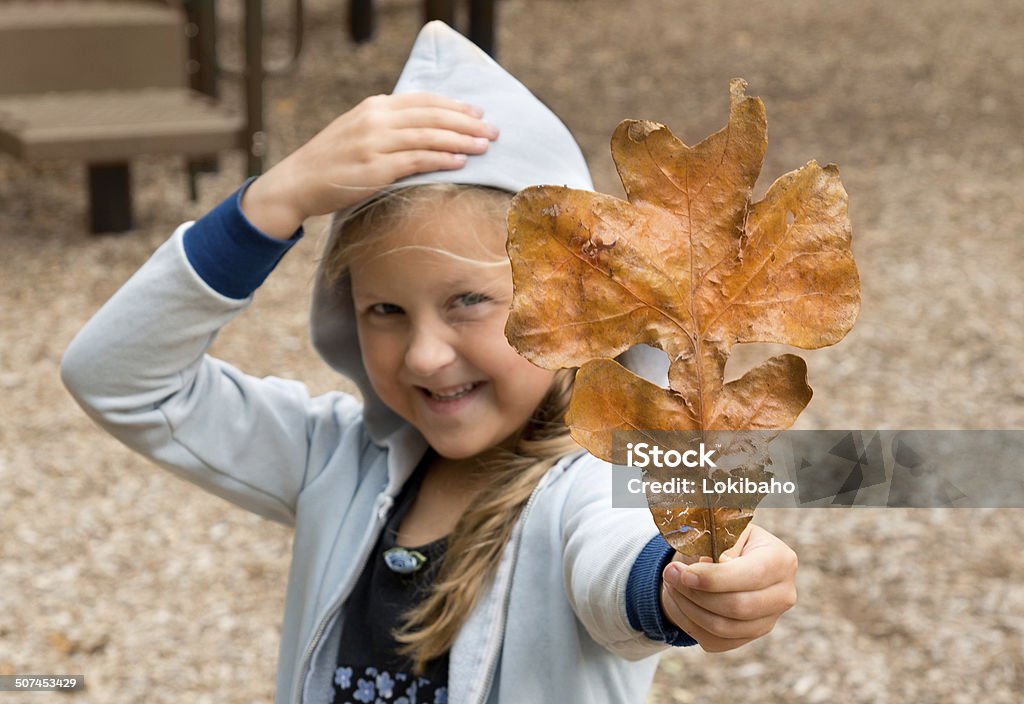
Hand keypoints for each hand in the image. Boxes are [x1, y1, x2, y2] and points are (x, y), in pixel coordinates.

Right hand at [241, 92, 498, 237]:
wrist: (298, 182)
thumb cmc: (332, 162)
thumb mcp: (358, 131)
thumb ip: (388, 126)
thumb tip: (424, 129)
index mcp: (375, 106)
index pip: (424, 101)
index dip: (455, 106)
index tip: (478, 113)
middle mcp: (376, 119)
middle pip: (433, 116)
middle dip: (467, 123)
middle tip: (492, 131)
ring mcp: (375, 143)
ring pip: (429, 136)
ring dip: (461, 140)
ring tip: (484, 146)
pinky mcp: (375, 168)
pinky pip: (417, 160)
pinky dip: (441, 159)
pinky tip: (460, 161)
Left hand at [659, 524, 797, 651]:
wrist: (718, 558)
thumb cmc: (721, 540)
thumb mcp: (721, 531)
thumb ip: (717, 545)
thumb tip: (707, 566)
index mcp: (781, 560)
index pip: (751, 576)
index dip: (715, 578)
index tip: (684, 573)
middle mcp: (782, 595)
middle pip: (738, 607)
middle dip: (696, 593)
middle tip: (670, 575)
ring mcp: (767, 621)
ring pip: (723, 628)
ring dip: (688, 607)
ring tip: (671, 583)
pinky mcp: (748, 638)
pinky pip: (714, 641)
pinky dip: (688, 622)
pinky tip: (679, 600)